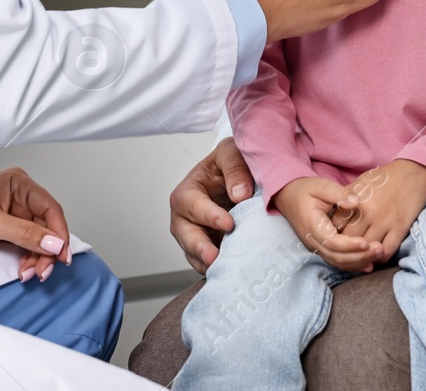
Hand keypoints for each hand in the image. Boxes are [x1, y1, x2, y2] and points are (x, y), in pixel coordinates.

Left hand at [0, 167, 71, 283]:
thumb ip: (24, 233)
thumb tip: (54, 242)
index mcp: (19, 184)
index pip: (50, 208)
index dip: (59, 232)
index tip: (61, 254)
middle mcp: (21, 197)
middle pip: (47, 226)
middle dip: (46, 250)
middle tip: (43, 270)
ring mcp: (17, 214)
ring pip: (40, 239)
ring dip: (38, 258)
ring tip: (30, 273)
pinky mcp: (11, 230)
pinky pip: (28, 246)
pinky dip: (29, 259)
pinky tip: (24, 269)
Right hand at [168, 138, 256, 273]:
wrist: (239, 179)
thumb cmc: (230, 163)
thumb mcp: (232, 153)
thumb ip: (235, 168)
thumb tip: (239, 194)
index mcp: (188, 191)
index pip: (192, 205)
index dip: (209, 215)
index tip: (228, 223)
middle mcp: (185, 217)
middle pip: (185, 235)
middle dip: (199, 247)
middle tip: (214, 256)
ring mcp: (195, 236)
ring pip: (194, 254)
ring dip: (207, 263)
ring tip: (223, 269)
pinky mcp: (209, 249)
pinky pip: (208, 264)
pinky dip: (218, 268)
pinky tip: (231, 271)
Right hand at [272, 176, 382, 271]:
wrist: (289, 197)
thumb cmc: (306, 189)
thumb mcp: (320, 185)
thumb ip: (338, 193)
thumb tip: (356, 202)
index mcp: (312, 224)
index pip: (332, 242)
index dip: (350, 245)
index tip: (367, 242)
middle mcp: (313, 240)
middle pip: (337, 256)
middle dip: (359, 256)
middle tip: (380, 249)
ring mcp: (316, 246)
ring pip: (338, 262)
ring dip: (359, 262)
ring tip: (379, 255)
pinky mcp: (322, 248)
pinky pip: (337, 261)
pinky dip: (353, 264)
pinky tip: (369, 264)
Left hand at [334, 159, 425, 262]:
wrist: (413, 174)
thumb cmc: (384, 178)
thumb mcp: (360, 183)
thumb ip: (345, 199)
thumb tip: (332, 215)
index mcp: (355, 200)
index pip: (336, 225)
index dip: (333, 233)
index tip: (335, 237)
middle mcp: (368, 212)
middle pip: (348, 240)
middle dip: (345, 247)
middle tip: (346, 250)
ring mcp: (384, 222)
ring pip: (366, 249)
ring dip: (362, 255)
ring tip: (359, 255)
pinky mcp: (400, 228)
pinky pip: (386, 252)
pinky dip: (379, 257)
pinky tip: (376, 255)